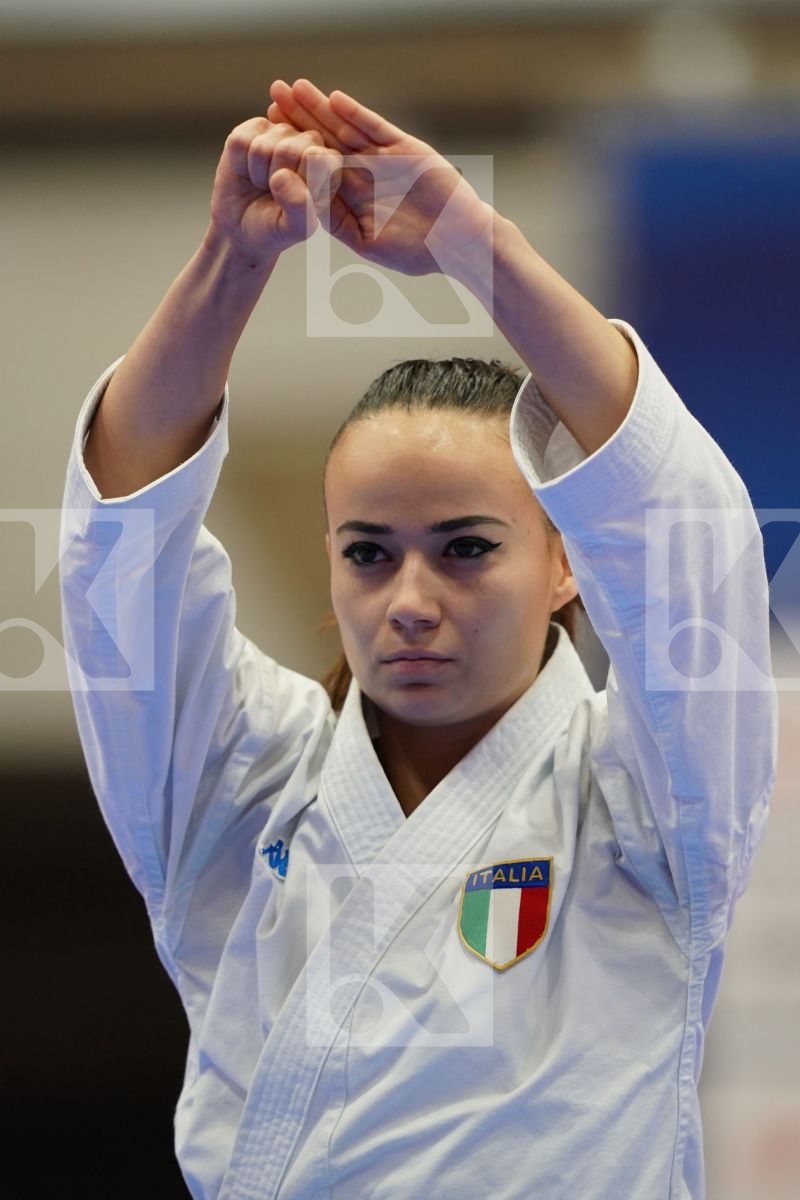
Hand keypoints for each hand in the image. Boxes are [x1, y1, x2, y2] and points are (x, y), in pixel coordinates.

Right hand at [208, 116, 342, 259]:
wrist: (242, 226)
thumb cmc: (275, 227)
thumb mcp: (294, 229)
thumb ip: (299, 208)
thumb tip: (282, 175)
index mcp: (330, 166)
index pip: (317, 159)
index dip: (298, 182)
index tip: (294, 200)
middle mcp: (310, 142)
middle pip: (288, 150)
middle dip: (275, 179)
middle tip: (275, 193)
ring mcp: (282, 131)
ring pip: (262, 146)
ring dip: (257, 173)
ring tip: (263, 184)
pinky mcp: (255, 126)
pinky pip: (241, 141)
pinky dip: (239, 163)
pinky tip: (247, 171)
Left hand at [267, 79, 494, 279]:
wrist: (459, 241)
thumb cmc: (418, 252)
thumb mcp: (369, 243)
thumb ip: (338, 225)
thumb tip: (305, 209)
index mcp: (351, 196)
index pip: (314, 167)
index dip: (290, 150)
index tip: (265, 136)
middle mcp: (363, 172)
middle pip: (324, 139)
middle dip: (298, 118)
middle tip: (271, 95)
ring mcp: (383, 157)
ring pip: (345, 127)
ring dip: (320, 108)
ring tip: (293, 87)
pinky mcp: (405, 148)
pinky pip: (376, 127)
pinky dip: (356, 113)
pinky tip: (333, 98)